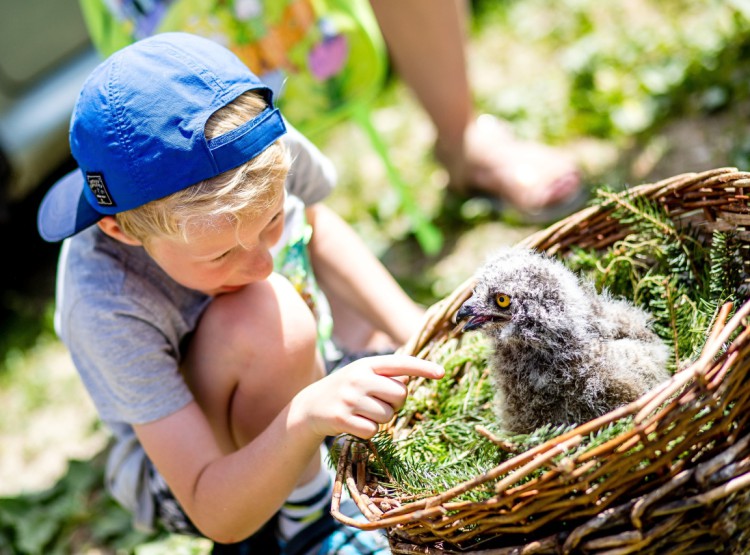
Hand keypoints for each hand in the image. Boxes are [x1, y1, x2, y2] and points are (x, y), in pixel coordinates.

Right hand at [290, 354, 443, 439]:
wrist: (309, 407)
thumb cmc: (346, 390)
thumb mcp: (362, 375)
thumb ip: (386, 375)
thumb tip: (411, 377)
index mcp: (366, 364)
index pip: (400, 363)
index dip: (422, 368)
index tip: (441, 373)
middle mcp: (358, 378)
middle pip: (400, 394)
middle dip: (395, 403)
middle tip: (379, 403)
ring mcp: (349, 398)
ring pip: (387, 415)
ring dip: (381, 419)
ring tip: (364, 413)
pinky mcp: (342, 418)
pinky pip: (373, 430)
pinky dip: (368, 430)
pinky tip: (354, 423)